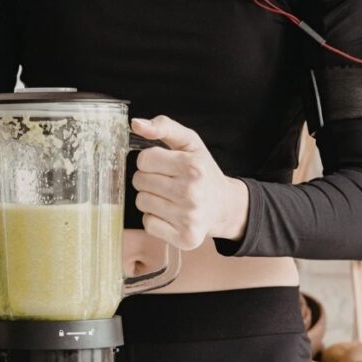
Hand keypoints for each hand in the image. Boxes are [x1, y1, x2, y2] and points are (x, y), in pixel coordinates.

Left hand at [130, 115, 249, 249]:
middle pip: (140, 181)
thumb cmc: (203, 171)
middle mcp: (191, 192)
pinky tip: (170, 214)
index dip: (150, 161)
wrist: (225, 206)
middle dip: (149, 180)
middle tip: (167, 182)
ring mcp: (188, 217)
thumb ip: (164, 126)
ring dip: (150, 199)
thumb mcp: (190, 142)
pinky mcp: (185, 237)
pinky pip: (148, 224)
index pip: (144, 160)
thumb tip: (136, 123)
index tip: (164, 165)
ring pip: (141, 203)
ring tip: (169, 198)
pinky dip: (155, 219)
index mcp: (192, 166)